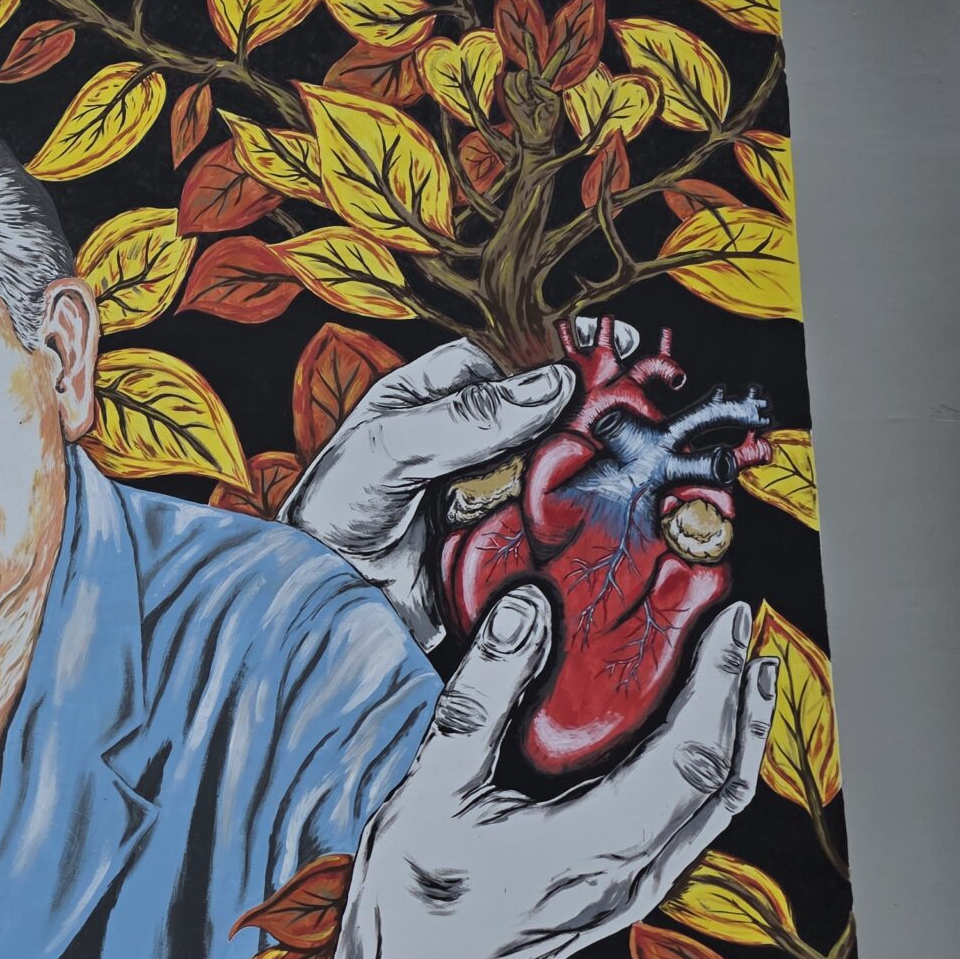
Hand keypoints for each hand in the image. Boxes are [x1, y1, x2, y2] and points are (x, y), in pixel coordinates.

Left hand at [283, 320, 639, 648]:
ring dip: (589, 470)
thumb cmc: (330, 517)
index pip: (502, 362)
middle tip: (637, 415)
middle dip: (587, 415)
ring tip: (634, 465)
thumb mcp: (387, 450)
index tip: (609, 352)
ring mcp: (484, 495)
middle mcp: (462, 444)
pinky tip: (611, 518)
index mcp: (427, 401)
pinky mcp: (501, 546)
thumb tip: (550, 385)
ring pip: (555, 471)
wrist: (322, 606)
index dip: (552, 356)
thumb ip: (463, 418)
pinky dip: (578, 522)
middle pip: (542, 417)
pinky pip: (551, 527)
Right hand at [318, 583, 777, 958]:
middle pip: (723, 780)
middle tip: (743, 632)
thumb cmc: (414, 915)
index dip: (717, 679)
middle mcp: (632, 871)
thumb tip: (526, 612)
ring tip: (738, 679)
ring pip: (714, 808)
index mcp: (597, 844)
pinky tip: (680, 747)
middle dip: (740, 699)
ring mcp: (629, 889)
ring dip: (733, 737)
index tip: (728, 617)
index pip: (690, 751)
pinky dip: (702, 772)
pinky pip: (687, 826)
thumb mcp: (431, 794)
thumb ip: (480, 699)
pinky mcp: (614, 895)